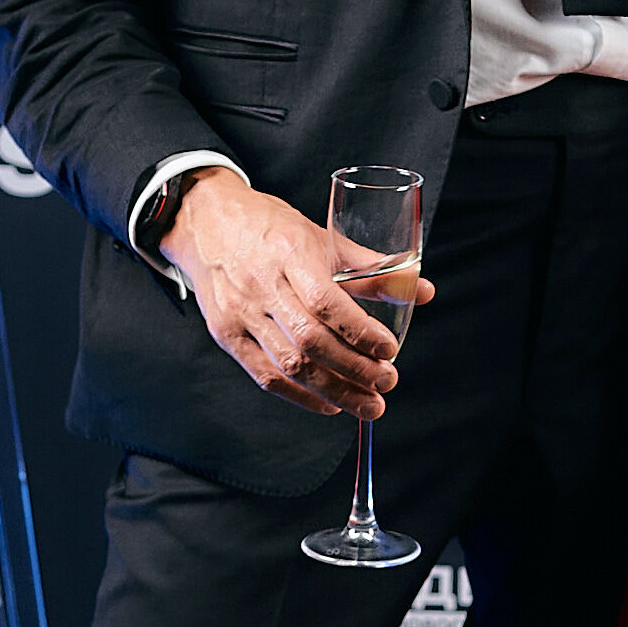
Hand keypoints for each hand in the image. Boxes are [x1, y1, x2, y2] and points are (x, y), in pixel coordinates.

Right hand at [160, 169, 433, 417]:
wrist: (205, 222)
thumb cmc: (270, 227)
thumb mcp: (321, 237)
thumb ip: (370, 268)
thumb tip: (422, 290)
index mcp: (290, 254)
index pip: (327, 303)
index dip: (360, 332)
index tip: (389, 350)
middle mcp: (261, 285)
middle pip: (311, 341)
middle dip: (355, 370)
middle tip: (387, 383)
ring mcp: (239, 313)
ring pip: (290, 364)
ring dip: (334, 391)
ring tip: (367, 404)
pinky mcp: (225, 334)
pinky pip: (265, 375)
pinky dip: (300, 396)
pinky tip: (330, 404)